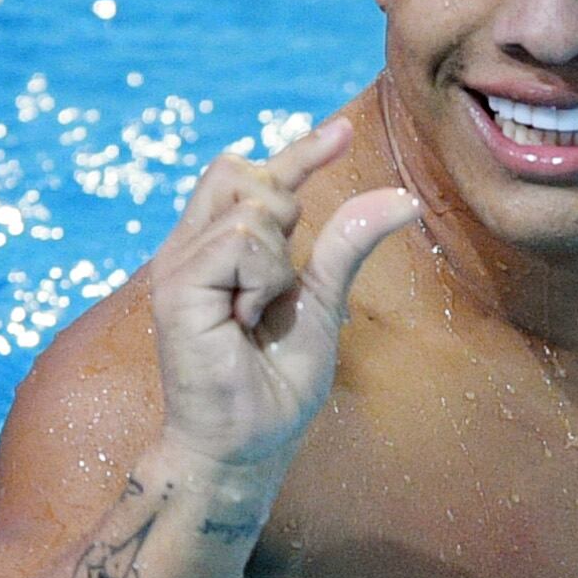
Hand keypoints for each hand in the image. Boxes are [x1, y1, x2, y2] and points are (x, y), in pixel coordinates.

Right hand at [146, 118, 422, 476]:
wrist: (244, 446)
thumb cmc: (277, 385)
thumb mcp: (323, 302)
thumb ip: (346, 245)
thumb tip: (402, 197)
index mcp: (219, 249)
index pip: (256, 178)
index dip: (299, 151)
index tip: (342, 131)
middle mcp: (191, 248)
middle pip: (239, 169)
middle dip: (282, 206)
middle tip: (279, 280)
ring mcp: (177, 264)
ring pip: (250, 205)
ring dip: (277, 261)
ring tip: (256, 314)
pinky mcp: (175, 286)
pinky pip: (241, 240)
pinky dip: (263, 278)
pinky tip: (245, 320)